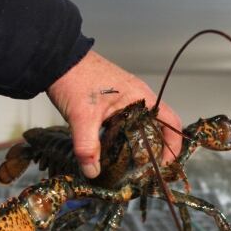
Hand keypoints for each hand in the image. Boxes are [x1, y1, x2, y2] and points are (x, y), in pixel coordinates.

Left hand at [46, 50, 181, 178]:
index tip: (163, 165)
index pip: (171, 123)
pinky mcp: (113, 99)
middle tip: (146, 169)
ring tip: (131, 163)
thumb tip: (93, 172)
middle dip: (156, 149)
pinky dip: (127, 135)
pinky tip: (114, 147)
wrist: (57, 57)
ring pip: (143, 124)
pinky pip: (129, 120)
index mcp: (141, 98)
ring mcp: (126, 97)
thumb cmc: (75, 80)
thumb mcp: (82, 118)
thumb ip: (88, 148)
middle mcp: (139, 97)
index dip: (172, 146)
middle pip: (159, 126)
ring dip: (141, 142)